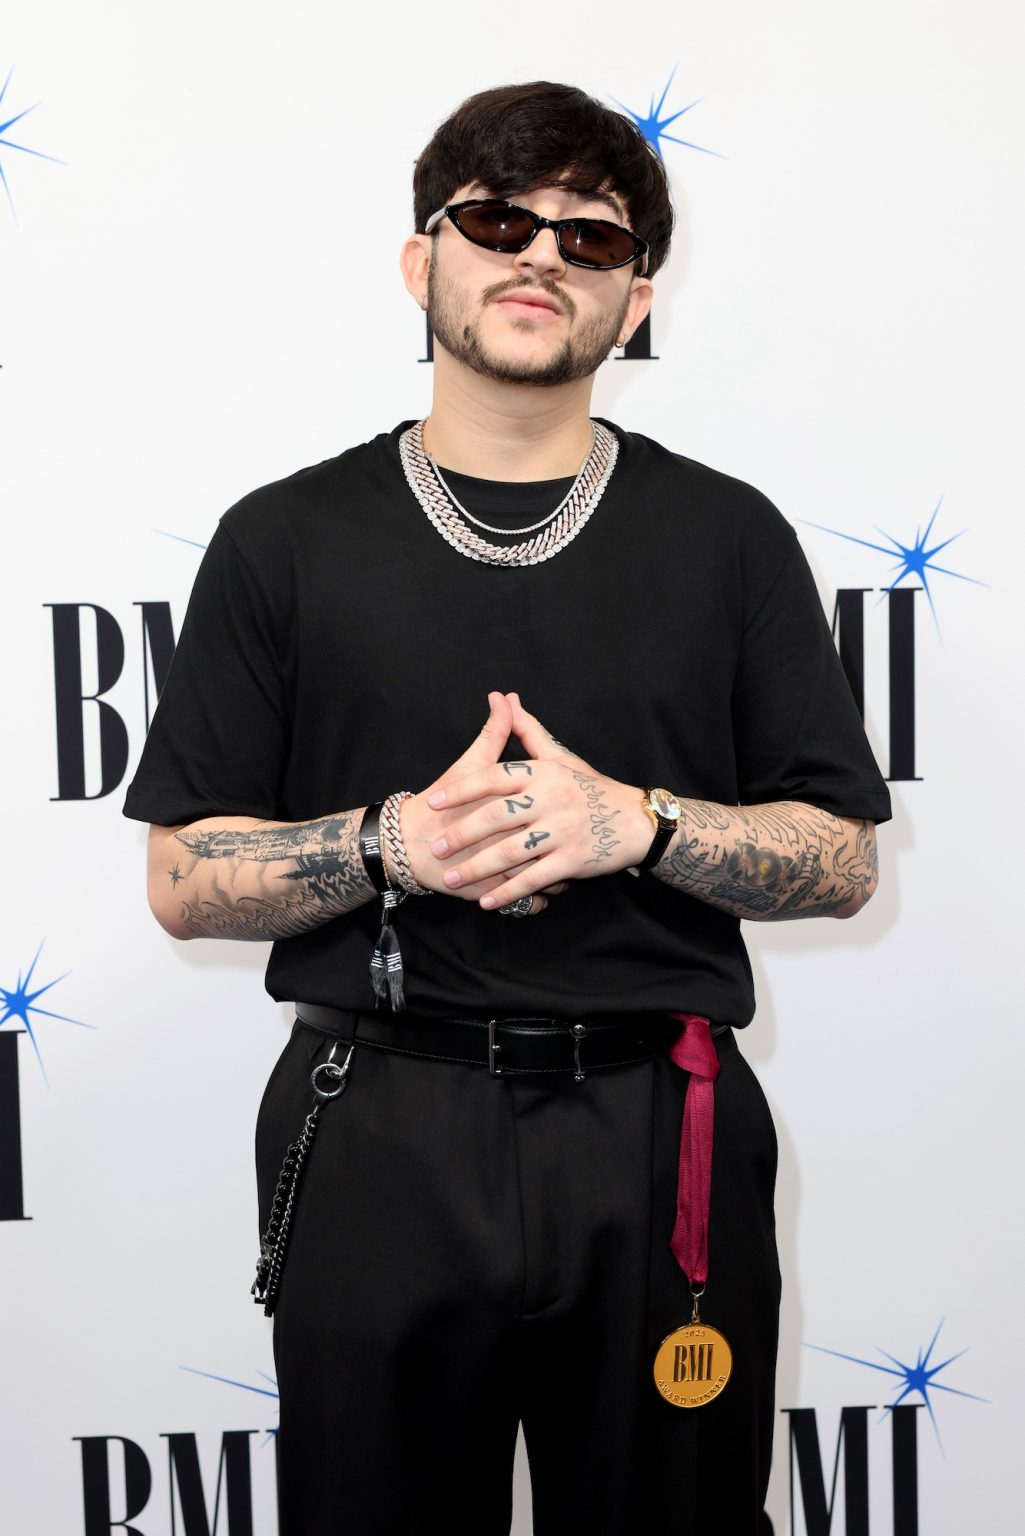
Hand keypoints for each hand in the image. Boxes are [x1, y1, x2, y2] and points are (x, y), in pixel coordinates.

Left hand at [422, 692, 653, 909]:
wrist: (636, 820)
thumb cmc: (592, 788)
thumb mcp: (560, 757)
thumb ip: (528, 731)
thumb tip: (503, 698)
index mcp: (543, 773)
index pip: (494, 778)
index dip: (462, 790)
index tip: (434, 801)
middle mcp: (551, 800)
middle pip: (496, 818)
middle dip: (462, 834)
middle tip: (436, 846)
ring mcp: (562, 831)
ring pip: (510, 852)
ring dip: (477, 868)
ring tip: (451, 878)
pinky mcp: (572, 860)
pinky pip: (534, 878)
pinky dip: (509, 892)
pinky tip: (488, 901)